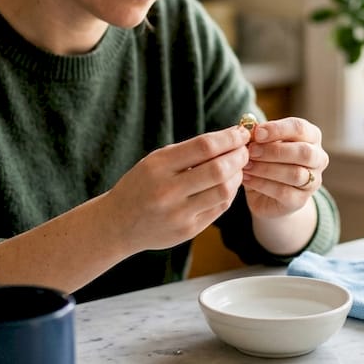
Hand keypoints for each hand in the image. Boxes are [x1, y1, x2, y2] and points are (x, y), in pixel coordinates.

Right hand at [104, 124, 251, 251]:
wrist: (118, 224)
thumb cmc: (141, 185)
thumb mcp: (155, 162)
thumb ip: (189, 152)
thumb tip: (230, 138)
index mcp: (158, 167)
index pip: (204, 147)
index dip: (229, 138)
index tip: (241, 133)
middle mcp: (168, 191)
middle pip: (218, 170)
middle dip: (238, 157)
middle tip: (244, 150)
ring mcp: (179, 214)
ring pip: (224, 191)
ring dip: (237, 176)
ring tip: (237, 167)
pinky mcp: (188, 231)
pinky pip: (219, 208)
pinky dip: (228, 193)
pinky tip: (227, 184)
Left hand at [241, 117, 328, 218]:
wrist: (267, 194)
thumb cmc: (266, 160)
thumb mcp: (262, 144)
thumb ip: (259, 136)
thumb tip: (248, 128)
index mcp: (311, 136)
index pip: (300, 128)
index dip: (278, 129)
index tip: (257, 133)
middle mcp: (318, 158)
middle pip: (304, 152)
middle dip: (274, 151)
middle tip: (251, 151)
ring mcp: (313, 181)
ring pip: (295, 174)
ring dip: (266, 168)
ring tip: (246, 165)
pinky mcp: (301, 200)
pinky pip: (283, 192)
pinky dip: (262, 184)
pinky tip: (246, 178)